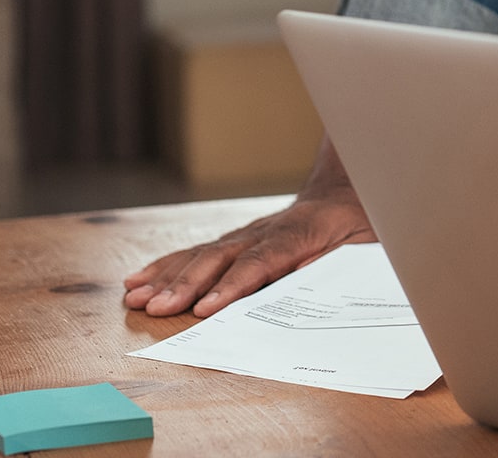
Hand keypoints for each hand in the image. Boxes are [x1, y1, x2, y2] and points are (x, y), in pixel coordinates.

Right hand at [122, 140, 373, 317]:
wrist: (347, 189)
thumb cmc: (357, 225)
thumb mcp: (362, 245)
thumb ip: (334, 264)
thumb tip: (307, 283)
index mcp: (297, 236)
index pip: (259, 263)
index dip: (231, 286)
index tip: (205, 308)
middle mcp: (264, 231)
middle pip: (219, 258)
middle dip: (185, 285)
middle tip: (155, 308)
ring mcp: (246, 232)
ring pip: (201, 254)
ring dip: (167, 277)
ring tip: (135, 297)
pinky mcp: (236, 239)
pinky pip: (197, 251)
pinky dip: (167, 265)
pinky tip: (139, 279)